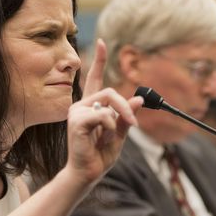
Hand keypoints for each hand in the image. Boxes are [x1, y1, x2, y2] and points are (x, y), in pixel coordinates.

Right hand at [65, 38, 142, 184]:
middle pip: (110, 91)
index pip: (94, 78)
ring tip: (114, 136)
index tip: (102, 42)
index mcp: (90, 106)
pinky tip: (103, 137)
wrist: (87, 173)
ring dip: (120, 117)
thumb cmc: (99, 155)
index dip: (99, 60)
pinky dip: (110, 126)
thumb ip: (126, 117)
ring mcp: (76, 112)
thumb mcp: (119, 134)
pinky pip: (102, 115)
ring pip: (108, 101)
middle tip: (134, 123)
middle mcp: (81, 105)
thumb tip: (139, 99)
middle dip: (126, 106)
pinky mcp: (76, 122)